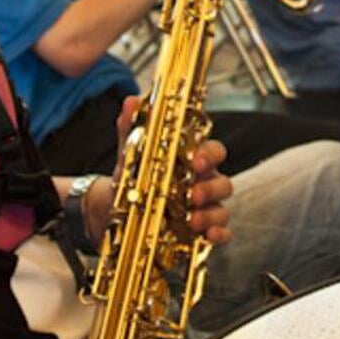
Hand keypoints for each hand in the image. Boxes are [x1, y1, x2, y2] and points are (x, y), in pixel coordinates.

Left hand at [108, 97, 232, 245]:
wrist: (116, 208)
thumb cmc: (134, 176)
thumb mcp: (130, 154)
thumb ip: (131, 128)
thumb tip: (131, 101)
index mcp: (193, 160)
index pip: (214, 152)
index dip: (210, 155)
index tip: (197, 161)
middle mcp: (204, 183)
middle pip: (223, 182)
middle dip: (211, 188)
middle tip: (192, 195)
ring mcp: (205, 209)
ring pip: (222, 209)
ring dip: (211, 215)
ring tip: (192, 221)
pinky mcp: (201, 232)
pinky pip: (222, 233)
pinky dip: (219, 235)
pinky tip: (208, 237)